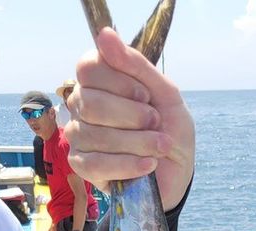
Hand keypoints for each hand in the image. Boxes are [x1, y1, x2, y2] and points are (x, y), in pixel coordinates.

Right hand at [65, 27, 194, 211]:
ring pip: (95, 134)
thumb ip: (137, 66)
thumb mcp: (166, 95)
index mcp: (99, 82)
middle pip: (90, 102)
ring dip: (139, 142)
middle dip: (133, 115)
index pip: (88, 67)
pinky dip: (129, 164)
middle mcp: (82, 105)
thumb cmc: (169, 130)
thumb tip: (104, 34)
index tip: (146, 95)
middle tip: (155, 122)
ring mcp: (78, 136)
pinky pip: (95, 163)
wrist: (178, 172)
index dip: (121, 82)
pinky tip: (149, 165)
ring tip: (160, 146)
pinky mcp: (82, 166)